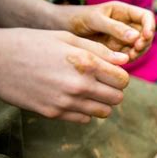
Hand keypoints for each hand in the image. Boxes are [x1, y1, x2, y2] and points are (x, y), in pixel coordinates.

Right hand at [0, 28, 130, 122]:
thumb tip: (125, 60)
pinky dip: (84, 111)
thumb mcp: (66, 38)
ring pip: (104, 112)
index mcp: (86, 63)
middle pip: (118, 97)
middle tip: (102, 83)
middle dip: (114, 90)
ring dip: (101, 103)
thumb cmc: (31, 43)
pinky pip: (84, 119)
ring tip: (89, 92)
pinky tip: (74, 99)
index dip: (120, 76)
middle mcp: (80, 85)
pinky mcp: (54, 114)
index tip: (111, 73)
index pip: (123, 79)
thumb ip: (99, 50)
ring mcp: (67, 102)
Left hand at [59, 1, 154, 61]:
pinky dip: (129, 59)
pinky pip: (129, 56)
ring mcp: (123, 38)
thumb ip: (115, 28)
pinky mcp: (117, 50)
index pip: (146, 17)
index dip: (150, 27)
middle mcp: (126, 24)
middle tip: (135, 50)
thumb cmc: (77, 18)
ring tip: (128, 57)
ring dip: (138, 53)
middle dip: (144, 43)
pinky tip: (121, 61)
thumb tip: (136, 37)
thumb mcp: (95, 20)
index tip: (144, 37)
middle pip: (146, 34)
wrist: (62, 29)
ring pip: (140, 47)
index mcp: (124, 12)